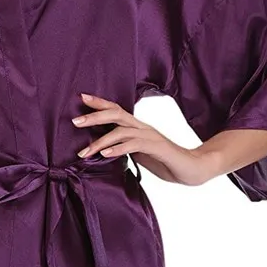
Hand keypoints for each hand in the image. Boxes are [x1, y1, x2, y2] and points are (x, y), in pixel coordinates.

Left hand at [72, 92, 215, 186]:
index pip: (116, 110)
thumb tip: (102, 149)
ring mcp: (150, 136)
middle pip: (116, 114)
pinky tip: (105, 154)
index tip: (81, 97)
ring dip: (100, 141)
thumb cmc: (164, 161)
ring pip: (121, 131)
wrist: (192, 169)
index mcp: (137, 127)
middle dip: (94, 116)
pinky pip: (134, 145)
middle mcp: (142, 127)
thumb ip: (123, 148)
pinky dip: (117, 149)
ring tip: (84, 152)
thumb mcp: (138, 153)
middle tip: (75, 121)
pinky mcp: (156, 147)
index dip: (99, 103)